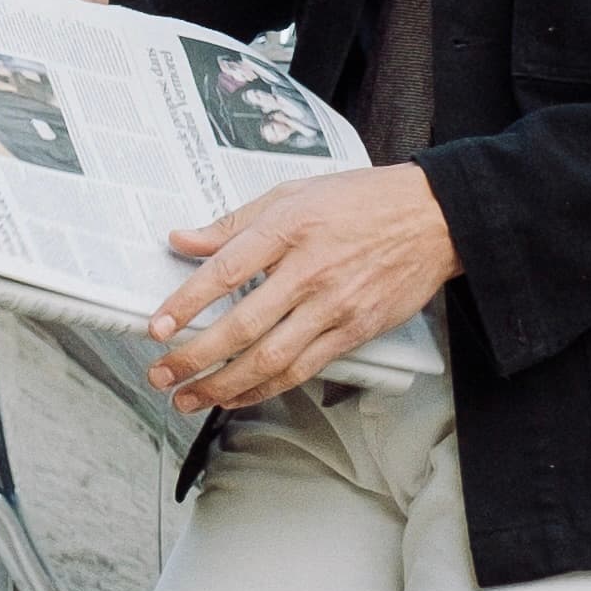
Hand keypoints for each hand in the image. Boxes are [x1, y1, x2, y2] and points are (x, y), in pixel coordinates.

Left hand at [146, 166, 455, 413]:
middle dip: (195, 357)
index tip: (157, 328)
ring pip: (270, 358)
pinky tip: (238, 396)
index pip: (225, 271)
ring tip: (190, 397)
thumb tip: (185, 238)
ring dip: (224, 386)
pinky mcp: (355, 331)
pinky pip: (303, 369)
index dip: (186, 304)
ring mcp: (334, 306)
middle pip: (242, 326)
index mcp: (289, 228)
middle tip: (161, 374)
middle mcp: (310, 270)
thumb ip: (234, 222)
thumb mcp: (293, 193)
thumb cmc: (363, 201)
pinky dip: (265, 388)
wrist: (433, 218)